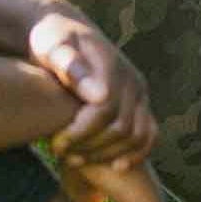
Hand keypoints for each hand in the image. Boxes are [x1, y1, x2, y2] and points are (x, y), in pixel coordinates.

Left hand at [30, 9, 156, 168]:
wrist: (65, 34)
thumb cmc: (52, 41)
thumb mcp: (52, 46)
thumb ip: (71, 66)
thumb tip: (100, 95)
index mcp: (112, 67)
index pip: (104, 111)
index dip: (81, 133)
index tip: (55, 143)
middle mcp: (132, 81)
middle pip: (121, 127)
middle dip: (90, 146)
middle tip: (60, 154)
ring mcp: (139, 94)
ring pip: (137, 136)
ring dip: (108, 154)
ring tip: (75, 159)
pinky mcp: (139, 105)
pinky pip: (148, 134)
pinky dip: (136, 154)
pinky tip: (114, 166)